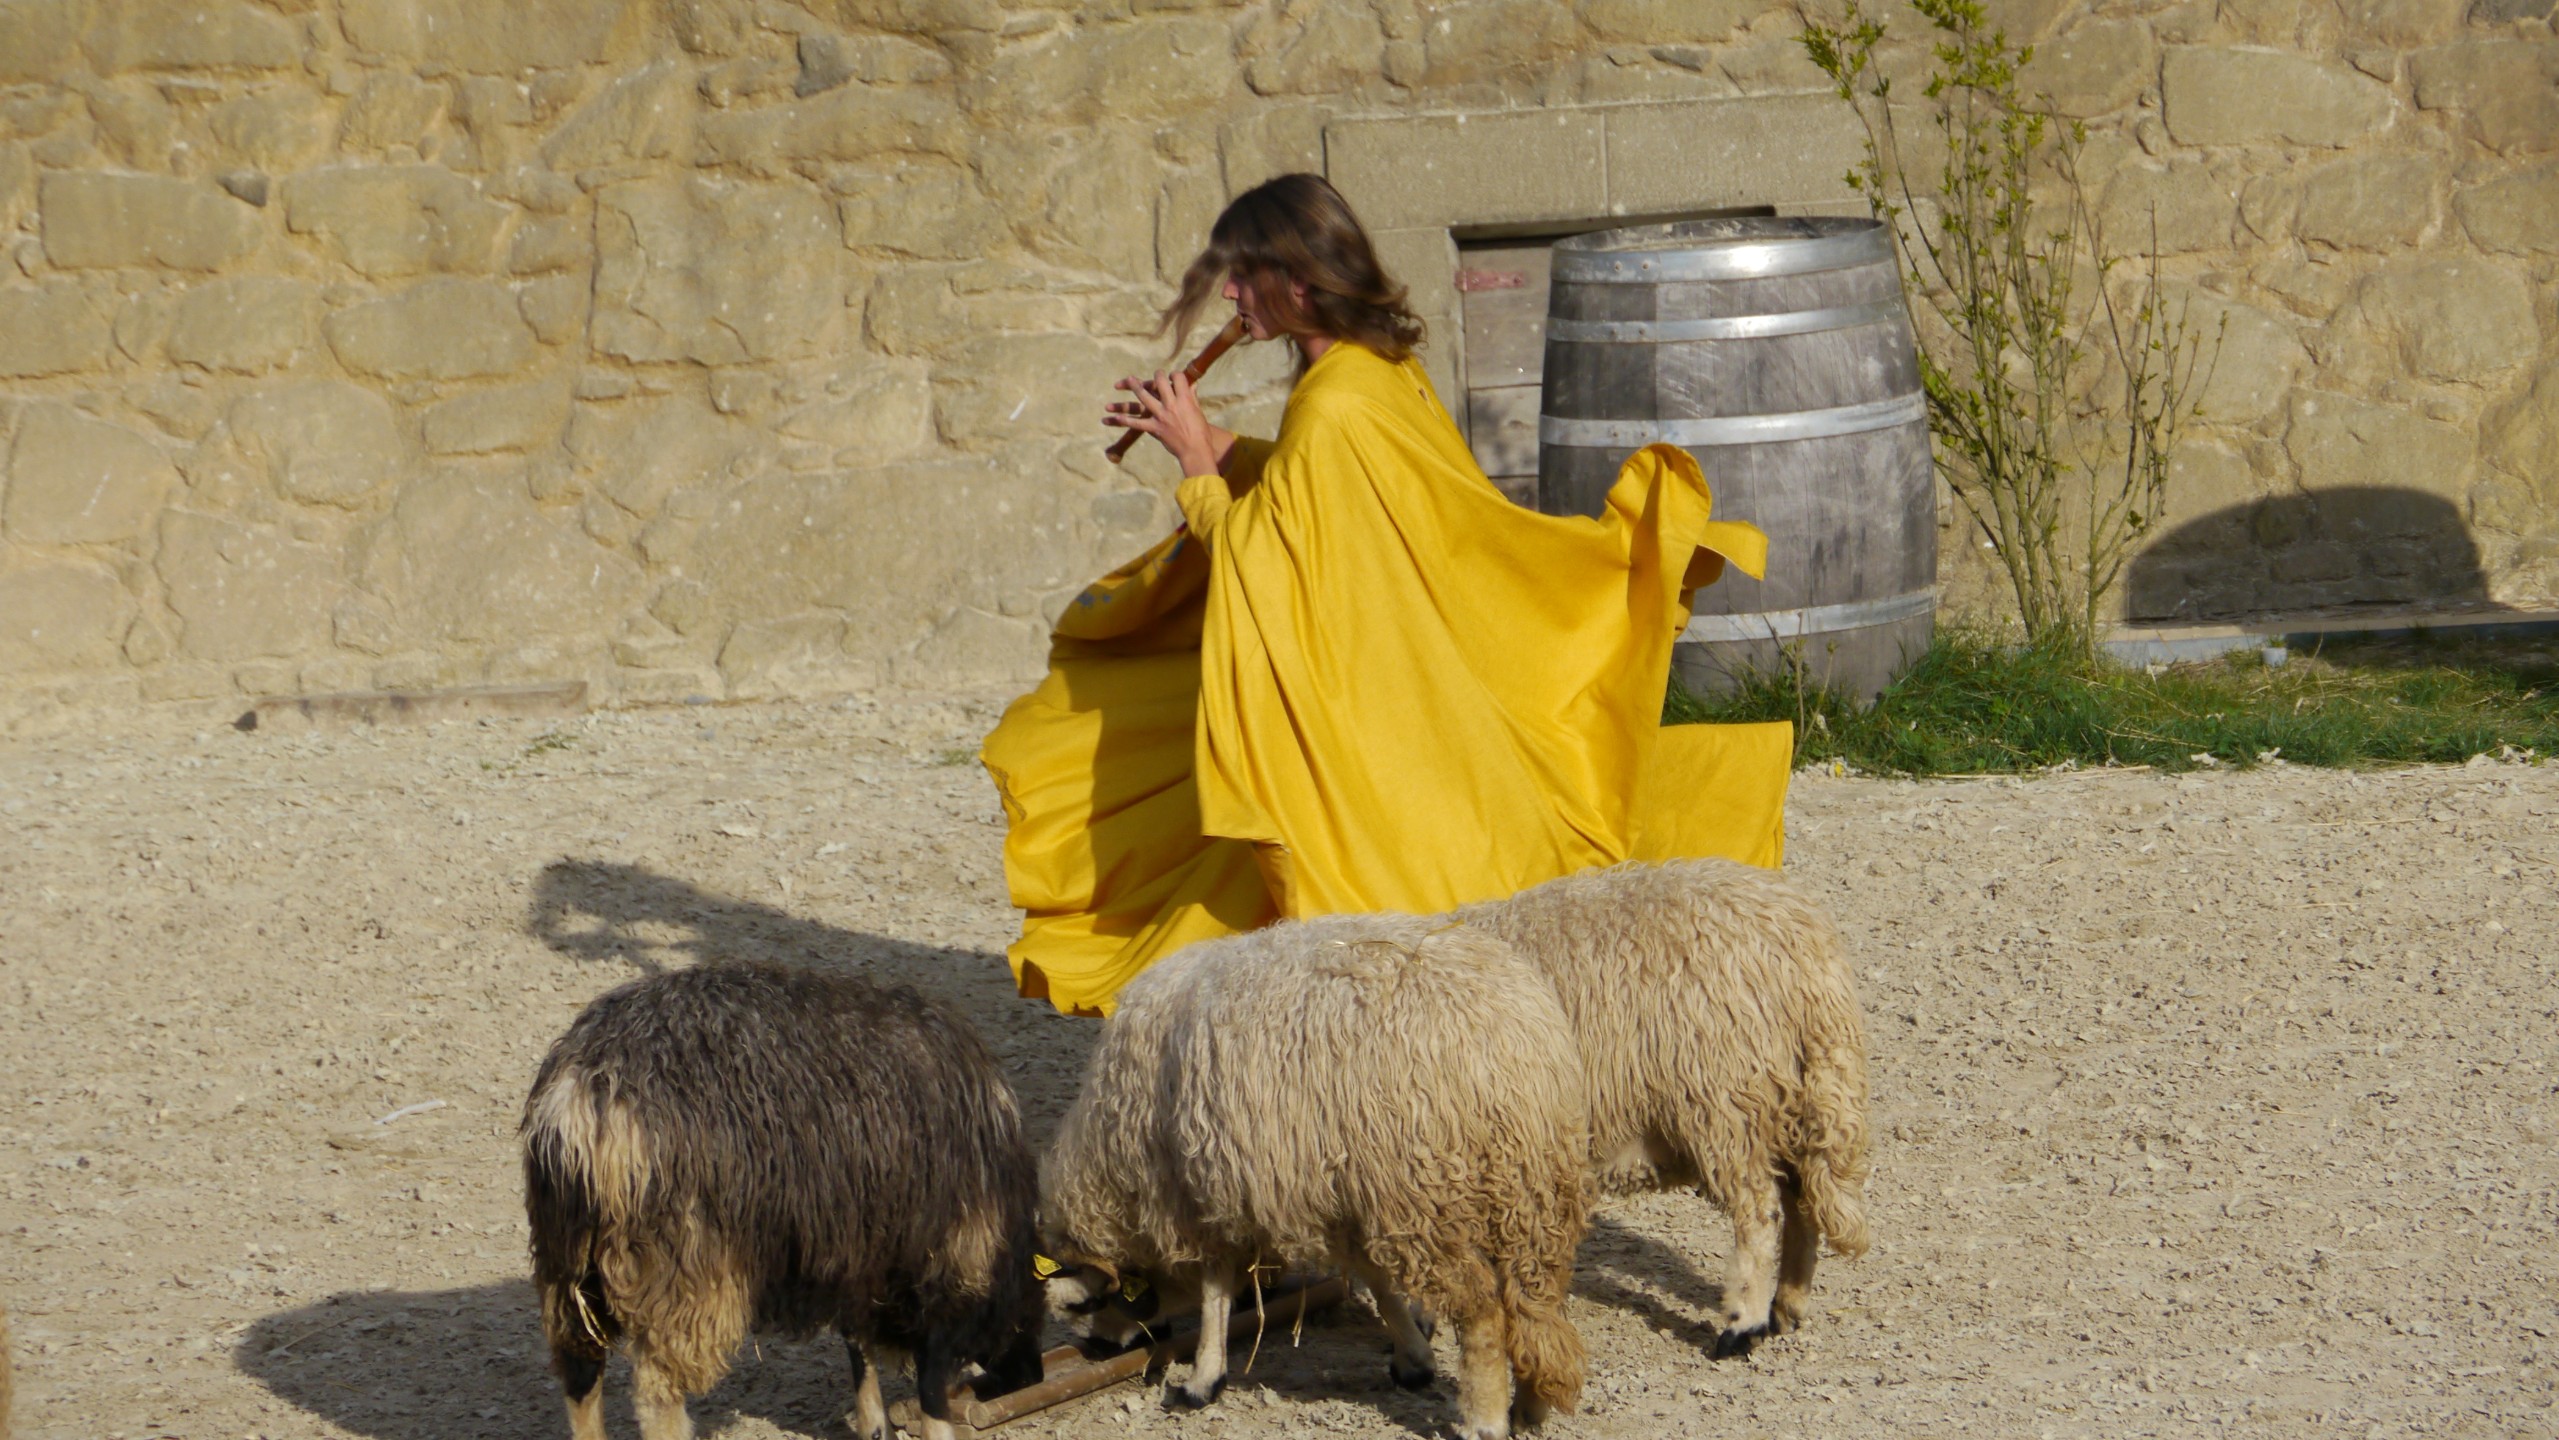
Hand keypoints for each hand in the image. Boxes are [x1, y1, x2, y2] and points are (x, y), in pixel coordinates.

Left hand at [1105, 370, 1230, 477]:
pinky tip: (1117, 416)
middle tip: (1157, 374)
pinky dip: (1126, 421)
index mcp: (1184, 400)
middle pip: (1160, 383)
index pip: (1178, 378)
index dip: (1175, 375)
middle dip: (1157, 375)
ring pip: (1144, 397)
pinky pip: (1137, 424)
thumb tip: (1193, 384)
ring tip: (1129, 379)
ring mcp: (1161, 416)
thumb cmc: (1200, 432)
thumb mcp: (1198, 412)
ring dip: (1135, 387)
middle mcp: (1171, 405)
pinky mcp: (1154, 428)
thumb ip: (1192, 397)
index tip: (1174, 376)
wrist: (1195, 450)